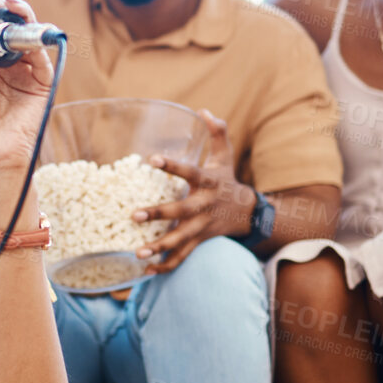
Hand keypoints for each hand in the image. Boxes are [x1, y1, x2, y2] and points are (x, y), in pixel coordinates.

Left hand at [0, 0, 54, 199]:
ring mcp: (25, 74)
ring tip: (9, 4)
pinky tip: (28, 30)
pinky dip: (37, 41)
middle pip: (8, 29)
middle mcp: (7, 67)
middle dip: (2, 9)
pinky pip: (42, 58)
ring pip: (27, 37)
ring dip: (21, 17)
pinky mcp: (42, 85)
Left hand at [137, 111, 252, 273]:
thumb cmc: (227, 180)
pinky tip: (147, 272)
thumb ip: (217, 133)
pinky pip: (183, 257)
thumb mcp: (224, 157)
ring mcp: (202, 227)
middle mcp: (204, 206)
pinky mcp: (199, 242)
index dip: (172, 166)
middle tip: (134, 215)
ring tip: (138, 254)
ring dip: (159, 248)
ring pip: (180, 240)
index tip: (152, 158)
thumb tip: (204, 110)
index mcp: (208, 183)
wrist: (249, 214)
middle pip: (181, 212)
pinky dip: (166, 266)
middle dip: (159, 214)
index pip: (189, 172)